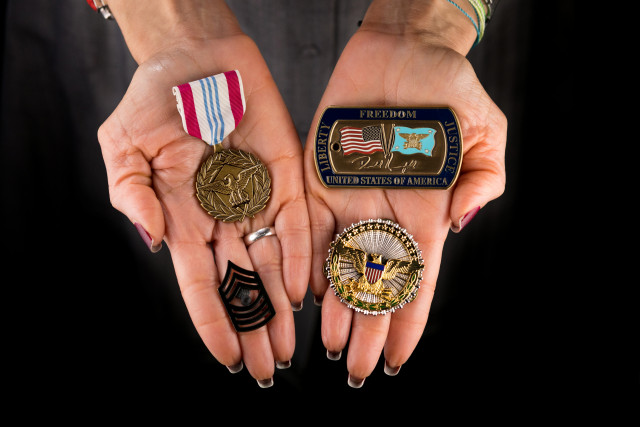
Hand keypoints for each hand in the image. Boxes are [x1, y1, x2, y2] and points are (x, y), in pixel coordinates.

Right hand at [98, 0, 309, 385]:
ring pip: (273, 265)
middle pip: (243, 286)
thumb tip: (151, 243)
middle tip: (267, 370)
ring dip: (282, 308)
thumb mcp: (124, 149)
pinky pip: (297, 222)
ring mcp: (258, 200)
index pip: (201, 285)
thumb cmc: (154, 100)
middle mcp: (224, 218)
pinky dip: (301, 256)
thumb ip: (132, 197)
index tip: (228, 360)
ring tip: (291, 348)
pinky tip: (305, 292)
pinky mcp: (288, 175)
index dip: (214, 323)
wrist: (195, 56)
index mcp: (185, 220)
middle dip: (255, 329)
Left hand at [304, 0, 506, 385]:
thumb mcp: (486, 132)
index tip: (399, 358)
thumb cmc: (449, 86)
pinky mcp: (319, 176)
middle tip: (357, 369)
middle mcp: (386, 210)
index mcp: (426, 207)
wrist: (404, 48)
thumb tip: (459, 226)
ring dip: (337, 305)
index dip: (409, 321)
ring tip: (331, 344)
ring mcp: (351, 196)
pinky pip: (310, 225)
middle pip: (377, 281)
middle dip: (369, 326)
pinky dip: (307, 259)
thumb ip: (482, 182)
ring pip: (341, 262)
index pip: (418, 278)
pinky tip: (306, 294)